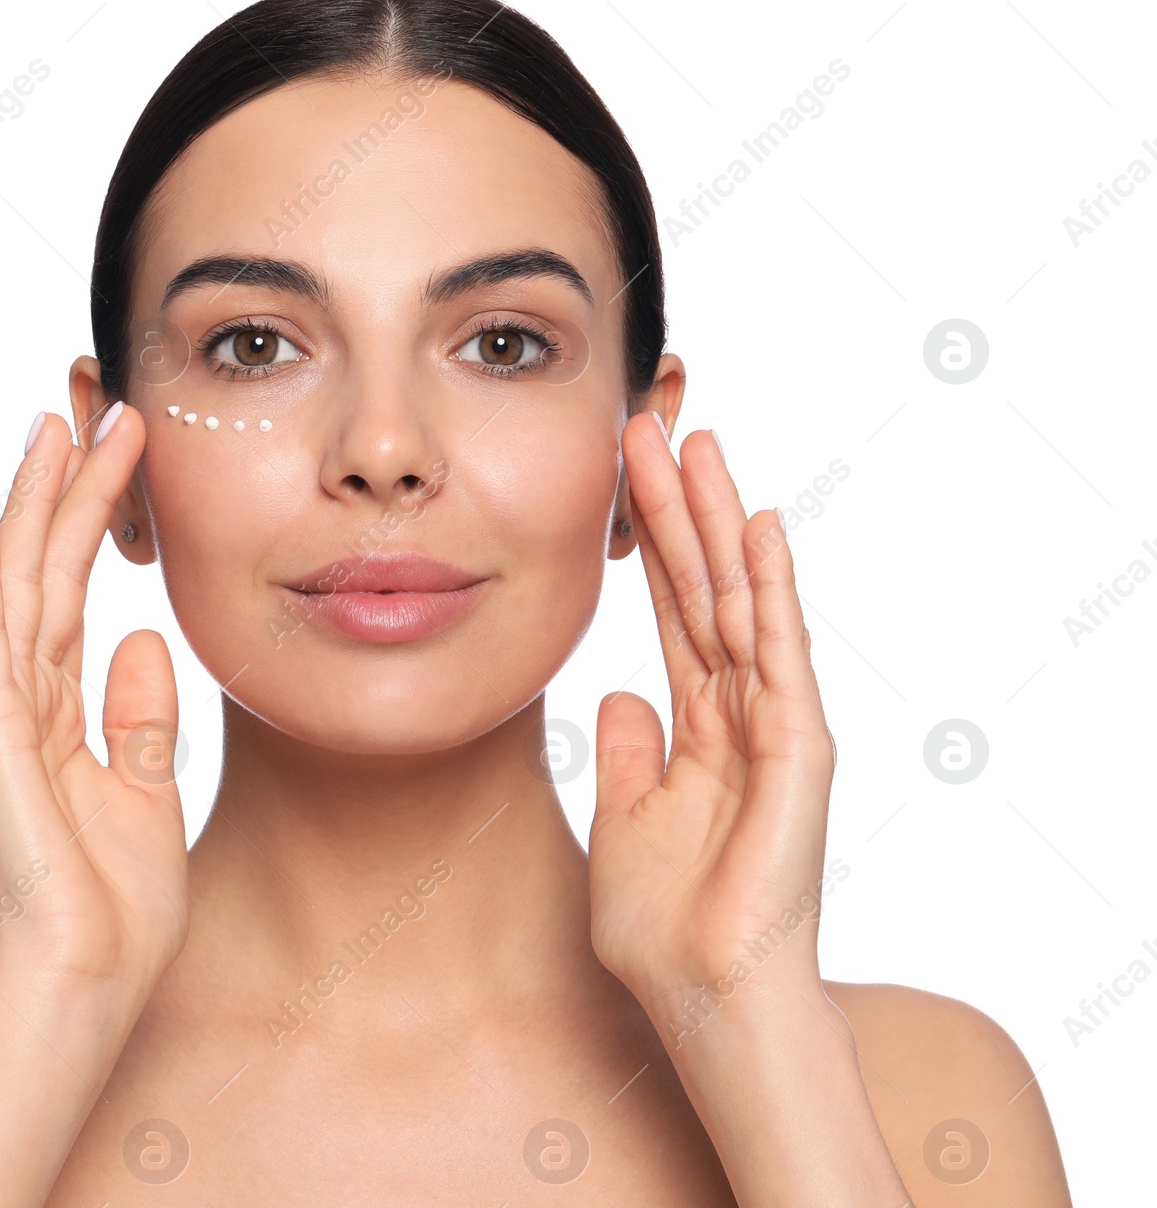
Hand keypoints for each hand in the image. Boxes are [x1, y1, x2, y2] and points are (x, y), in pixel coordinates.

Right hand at [0, 405, 187, 1010]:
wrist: (84, 986)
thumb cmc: (112, 910)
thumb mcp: (146, 793)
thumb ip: (141, 718)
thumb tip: (147, 640)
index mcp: (56, 715)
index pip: (75, 593)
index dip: (97, 519)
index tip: (123, 449)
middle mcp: (17, 704)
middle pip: (43, 573)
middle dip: (65, 488)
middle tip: (84, 405)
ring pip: (16, 586)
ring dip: (33, 504)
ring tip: (49, 424)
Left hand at [588, 413, 834, 1030]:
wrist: (701, 995)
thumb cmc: (665, 923)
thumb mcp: (624, 818)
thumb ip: (630, 750)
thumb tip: (620, 691)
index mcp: (697, 724)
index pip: (673, 610)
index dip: (652, 540)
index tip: (627, 471)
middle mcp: (739, 711)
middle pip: (705, 587)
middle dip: (681, 506)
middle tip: (659, 421)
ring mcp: (774, 726)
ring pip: (741, 602)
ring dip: (719, 521)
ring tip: (701, 441)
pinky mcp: (797, 751)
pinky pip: (780, 655)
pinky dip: (772, 590)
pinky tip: (760, 529)